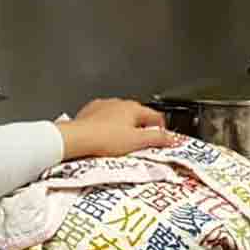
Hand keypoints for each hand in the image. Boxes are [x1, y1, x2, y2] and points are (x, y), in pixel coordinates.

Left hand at [57, 98, 179, 159]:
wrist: (77, 139)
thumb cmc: (105, 139)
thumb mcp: (137, 142)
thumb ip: (157, 138)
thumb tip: (171, 138)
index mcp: (133, 108)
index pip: (156, 116)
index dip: (161, 129)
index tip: (160, 140)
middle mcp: (119, 103)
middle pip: (138, 116)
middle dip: (141, 129)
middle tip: (139, 146)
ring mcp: (104, 106)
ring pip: (120, 116)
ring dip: (123, 127)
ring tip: (120, 144)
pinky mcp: (90, 112)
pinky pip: (104, 119)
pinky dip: (107, 127)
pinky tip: (104, 139)